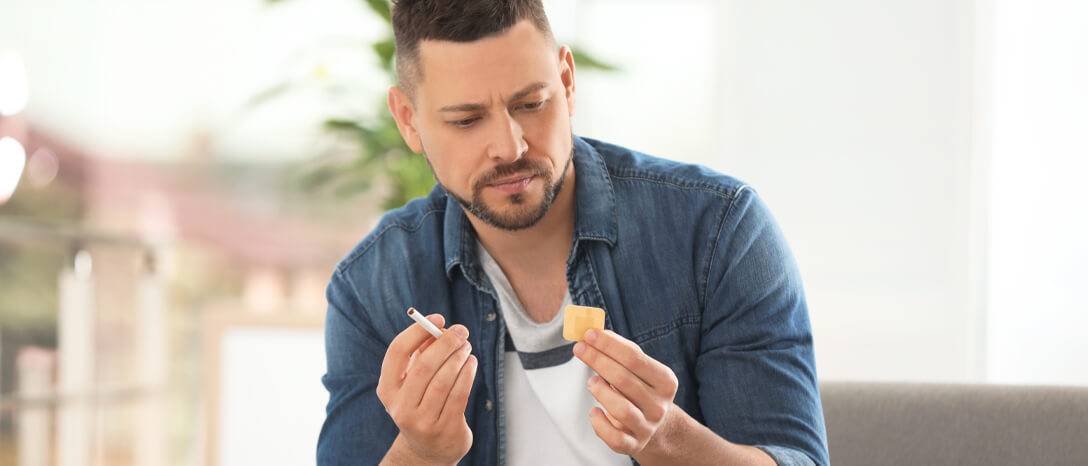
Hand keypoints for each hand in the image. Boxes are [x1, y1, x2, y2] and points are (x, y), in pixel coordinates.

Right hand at [376, 314, 477, 465]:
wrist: (429, 448)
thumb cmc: (423, 403)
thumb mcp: (414, 381)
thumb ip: (422, 355)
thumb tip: (440, 328)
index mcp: (387, 389)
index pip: (397, 352)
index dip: (418, 331)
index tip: (438, 318)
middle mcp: (400, 407)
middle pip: (424, 365)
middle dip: (446, 343)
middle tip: (461, 331)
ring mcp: (422, 421)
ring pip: (444, 379)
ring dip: (459, 357)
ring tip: (467, 347)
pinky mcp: (444, 429)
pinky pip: (459, 394)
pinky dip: (468, 373)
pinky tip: (471, 363)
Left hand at [573, 329, 679, 456]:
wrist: (653, 425)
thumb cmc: (638, 389)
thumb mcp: (637, 370)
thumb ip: (619, 352)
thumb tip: (593, 333)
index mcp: (665, 381)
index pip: (635, 358)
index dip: (609, 345)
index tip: (589, 334)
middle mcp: (659, 405)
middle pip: (625, 380)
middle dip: (598, 361)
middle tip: (579, 349)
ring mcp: (648, 426)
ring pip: (621, 409)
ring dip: (600, 392)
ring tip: (591, 382)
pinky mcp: (634, 444)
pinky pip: (614, 437)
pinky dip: (600, 423)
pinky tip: (594, 411)